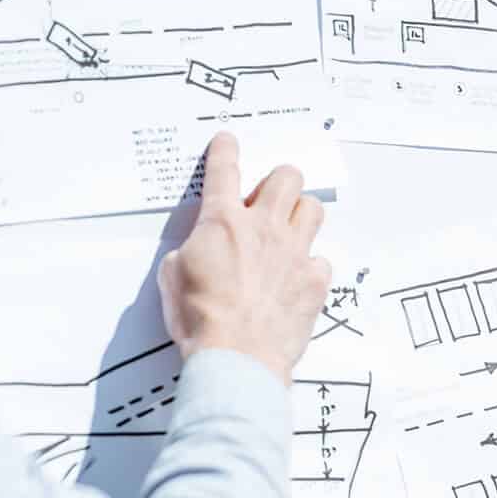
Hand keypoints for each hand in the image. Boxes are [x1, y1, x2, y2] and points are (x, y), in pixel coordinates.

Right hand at [157, 133, 329, 384]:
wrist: (236, 356)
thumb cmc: (201, 320)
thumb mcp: (174, 276)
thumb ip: (192, 250)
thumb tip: (201, 249)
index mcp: (222, 222)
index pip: (225, 171)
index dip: (226, 151)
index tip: (228, 141)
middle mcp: (263, 228)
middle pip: (287, 178)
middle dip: (279, 181)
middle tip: (269, 197)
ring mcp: (294, 252)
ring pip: (312, 208)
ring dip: (301, 213)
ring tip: (290, 229)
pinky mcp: (315, 280)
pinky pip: (321, 258)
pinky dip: (310, 265)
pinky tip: (297, 277)